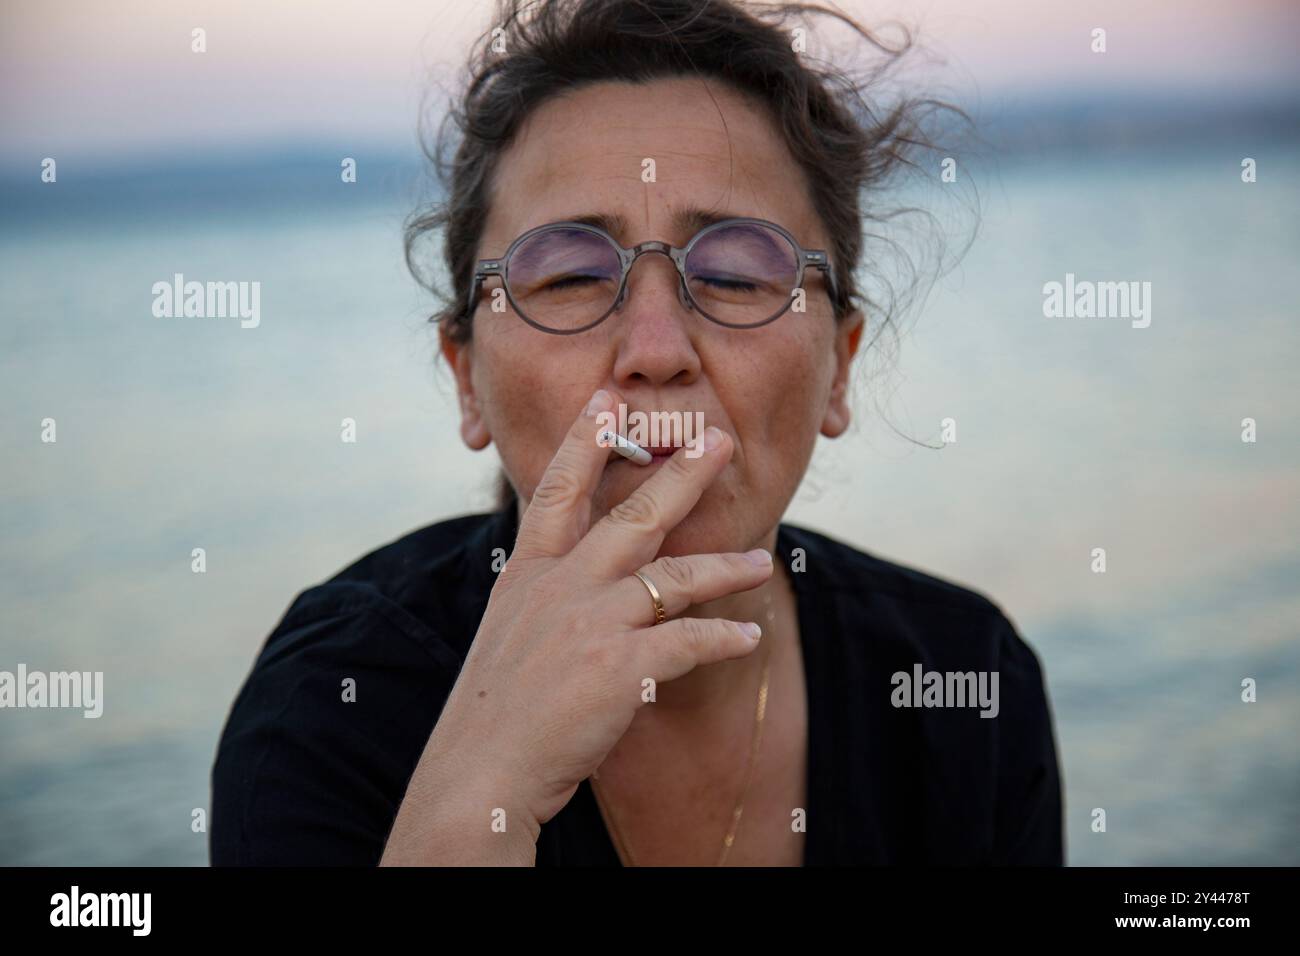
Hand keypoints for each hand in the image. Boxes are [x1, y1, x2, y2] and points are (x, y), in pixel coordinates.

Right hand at [432, 387, 772, 831]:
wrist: (479, 770)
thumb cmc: (492, 711)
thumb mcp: (506, 635)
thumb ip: (544, 600)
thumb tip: (577, 587)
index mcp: (528, 574)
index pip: (557, 490)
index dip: (584, 441)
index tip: (606, 401)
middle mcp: (560, 586)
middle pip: (631, 516)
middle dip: (681, 475)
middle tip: (718, 440)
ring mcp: (592, 622)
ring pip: (673, 577)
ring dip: (724, 567)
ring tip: (762, 560)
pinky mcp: (621, 666)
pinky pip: (689, 642)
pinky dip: (724, 639)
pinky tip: (749, 636)